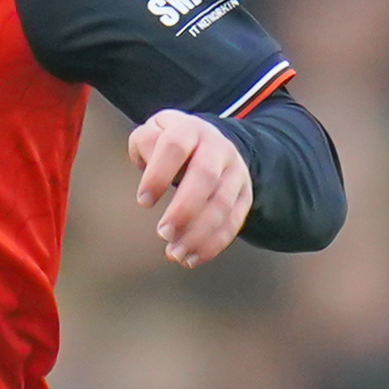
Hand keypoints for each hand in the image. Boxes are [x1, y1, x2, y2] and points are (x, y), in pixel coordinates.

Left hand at [130, 110, 251, 267]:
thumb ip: (146, 143)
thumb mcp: (154, 133)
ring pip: (223, 204)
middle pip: (205, 177)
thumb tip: (148, 164)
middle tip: (163, 233)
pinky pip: (234, 222)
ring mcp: (235, 172)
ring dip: (199, 234)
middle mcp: (217, 148)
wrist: (211, 144)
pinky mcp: (245, 195)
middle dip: (184, 209)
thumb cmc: (172, 145)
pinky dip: (213, 244)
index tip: (144, 201)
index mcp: (190, 130)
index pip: (175, 146)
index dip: (158, 174)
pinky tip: (192, 258)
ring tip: (175, 253)